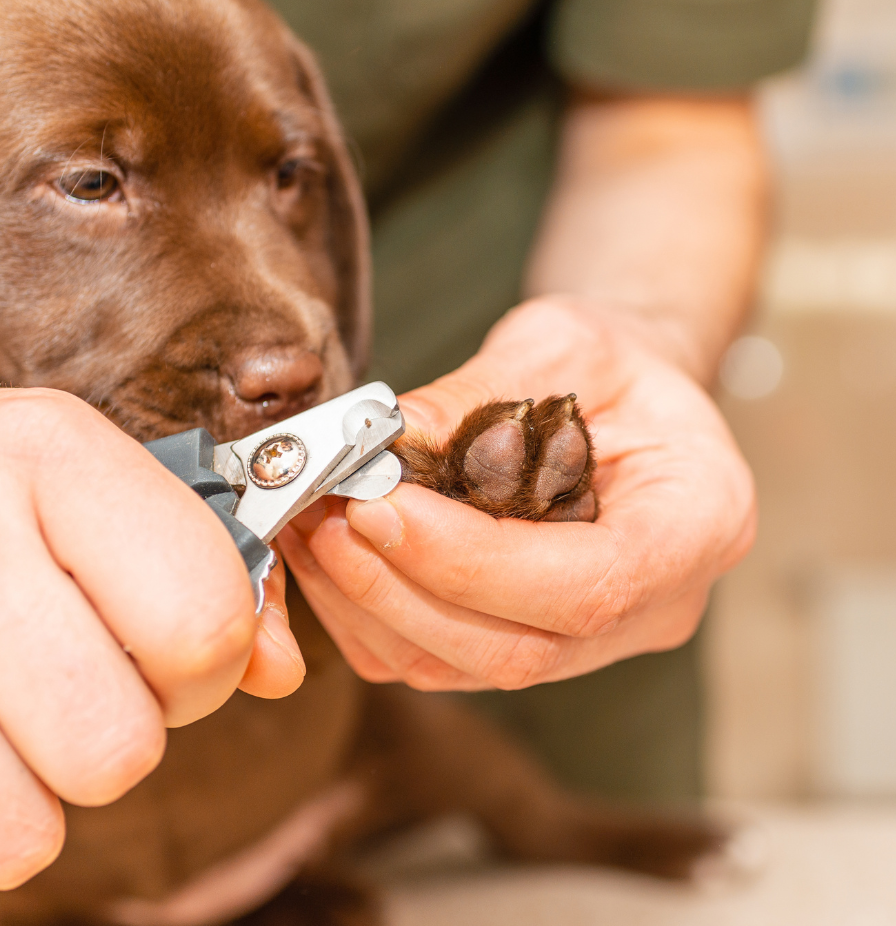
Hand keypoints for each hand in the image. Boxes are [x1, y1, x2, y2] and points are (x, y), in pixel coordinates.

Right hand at [0, 388, 302, 909]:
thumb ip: (202, 570)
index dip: (208, 667)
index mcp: (50, 452)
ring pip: (20, 833)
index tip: (169, 658)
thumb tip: (279, 670)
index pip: (203, 622)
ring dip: (26, 799)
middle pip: (120, 747)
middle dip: (118, 738)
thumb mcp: (79, 482)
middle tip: (74, 689)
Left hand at [278, 296, 755, 690]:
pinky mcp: (527, 640)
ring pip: (464, 668)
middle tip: (328, 517)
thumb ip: (481, 395)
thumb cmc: (611, 362)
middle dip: (404, 589)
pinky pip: (437, 660)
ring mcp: (590, 640)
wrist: (623, 394)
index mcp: (697, 525)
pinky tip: (329, 553)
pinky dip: (369, 615)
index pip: (587, 587)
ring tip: (313, 526)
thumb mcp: (562, 342)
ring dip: (371, 605)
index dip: (474, 563)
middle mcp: (652, 606)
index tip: (381, 506)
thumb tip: (382, 442)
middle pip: (519, 650)